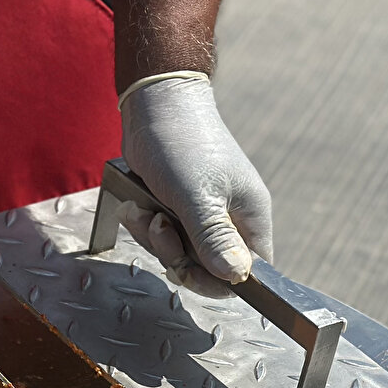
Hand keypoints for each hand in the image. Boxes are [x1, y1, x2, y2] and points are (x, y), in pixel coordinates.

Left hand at [120, 74, 272, 296]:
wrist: (155, 105)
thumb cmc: (181, 144)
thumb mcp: (196, 197)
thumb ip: (213, 239)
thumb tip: (236, 277)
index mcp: (250, 218)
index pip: (249, 273)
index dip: (218, 281)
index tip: (188, 270)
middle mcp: (231, 220)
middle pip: (209, 270)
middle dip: (177, 257)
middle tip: (160, 230)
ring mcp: (204, 216)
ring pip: (182, 255)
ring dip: (156, 240)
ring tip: (145, 211)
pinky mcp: (179, 210)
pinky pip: (164, 238)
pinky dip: (146, 227)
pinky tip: (137, 207)